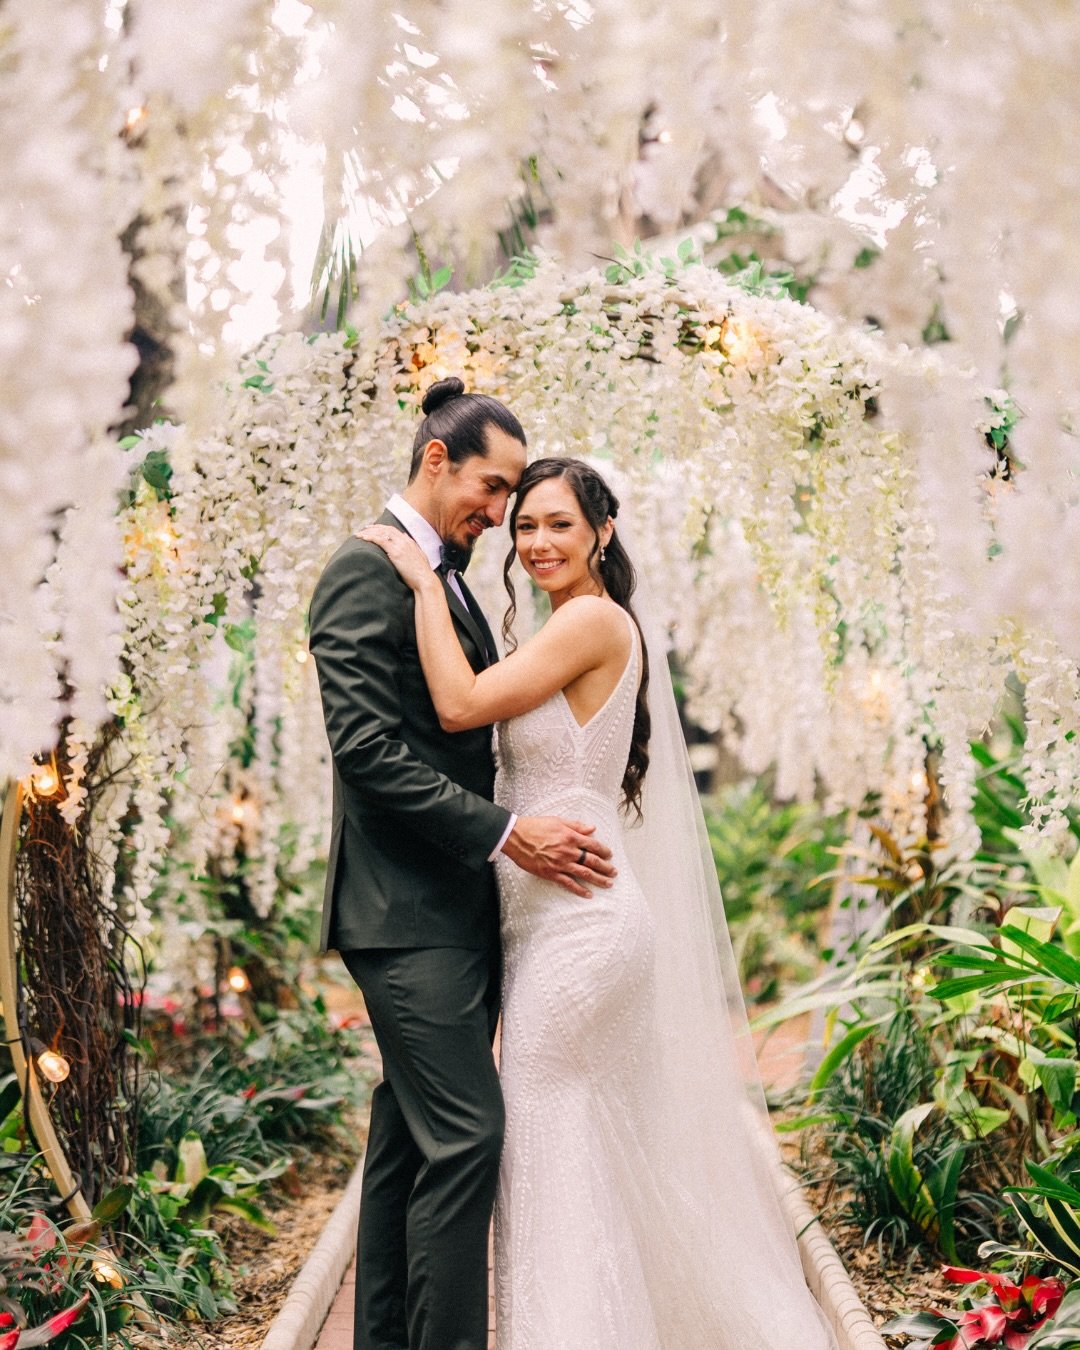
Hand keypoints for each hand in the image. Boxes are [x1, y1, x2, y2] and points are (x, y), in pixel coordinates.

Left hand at [357, 526, 435, 590]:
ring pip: (381, 533)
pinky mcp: (395, 551)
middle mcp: (404, 540)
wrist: (424, 580)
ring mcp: (400, 545)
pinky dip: (369, 537)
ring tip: (359, 534)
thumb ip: (412, 548)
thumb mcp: (419, 557)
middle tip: (364, 529)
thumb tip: (405, 540)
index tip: (374, 529)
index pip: (394, 530)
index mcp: (410, 542)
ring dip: (368, 532)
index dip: (383, 528)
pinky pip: (379, 540)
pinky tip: (362, 538)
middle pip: (386, 529)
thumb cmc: (422, 574)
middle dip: (374, 527)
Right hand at [501, 816, 615, 897]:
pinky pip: (568, 883)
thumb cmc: (535, 826)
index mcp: (571, 836)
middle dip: (605, 867)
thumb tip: (592, 828)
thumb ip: (576, 825)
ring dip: (598, 879)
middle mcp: (568, 851)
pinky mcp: (551, 873)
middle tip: (614, 872)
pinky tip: (588, 894)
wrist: (516, 836)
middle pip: (592, 861)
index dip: (604, 851)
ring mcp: (560, 864)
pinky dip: (580, 890)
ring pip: (584, 873)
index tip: (610, 855)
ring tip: (608, 884)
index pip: (593, 845)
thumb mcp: (558, 821)